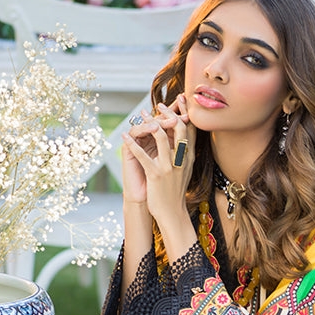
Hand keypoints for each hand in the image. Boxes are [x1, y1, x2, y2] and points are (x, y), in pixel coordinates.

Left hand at [121, 96, 194, 222]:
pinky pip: (142, 155)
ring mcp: (169, 167)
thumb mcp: (184, 170)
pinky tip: (124, 136)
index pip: (190, 130)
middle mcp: (182, 160)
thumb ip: (183, 154)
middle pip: (178, 128)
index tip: (180, 101)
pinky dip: (132, 143)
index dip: (185, 114)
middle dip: (167, 114)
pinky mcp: (156, 175)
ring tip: (140, 116)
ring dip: (149, 123)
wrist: (172, 213)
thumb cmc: (175, 191)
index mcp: (189, 158)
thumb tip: (181, 137)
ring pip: (161, 137)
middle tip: (158, 106)